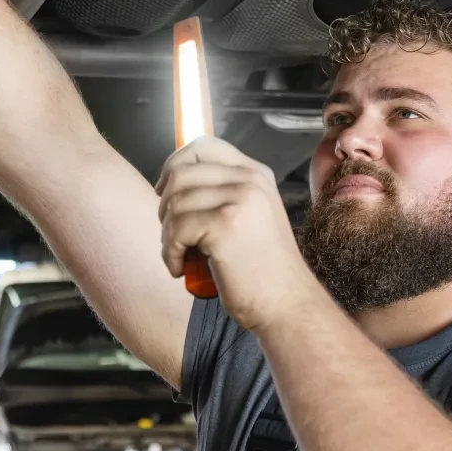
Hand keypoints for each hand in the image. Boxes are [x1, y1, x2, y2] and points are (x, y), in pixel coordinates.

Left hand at [157, 136, 320, 330]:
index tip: (164, 191)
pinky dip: (170, 253)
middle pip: (180, 172)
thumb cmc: (264, 272)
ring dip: (167, 235)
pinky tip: (180, 270)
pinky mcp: (224, 225)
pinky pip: (176, 229)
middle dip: (165, 205)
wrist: (287, 305)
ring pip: (174, 203)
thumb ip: (224, 195)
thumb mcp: (251, 218)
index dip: (174, 164)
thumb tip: (173, 182)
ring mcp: (239, 199)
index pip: (202, 145)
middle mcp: (250, 180)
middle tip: (174, 235)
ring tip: (180, 257)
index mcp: (256, 174)